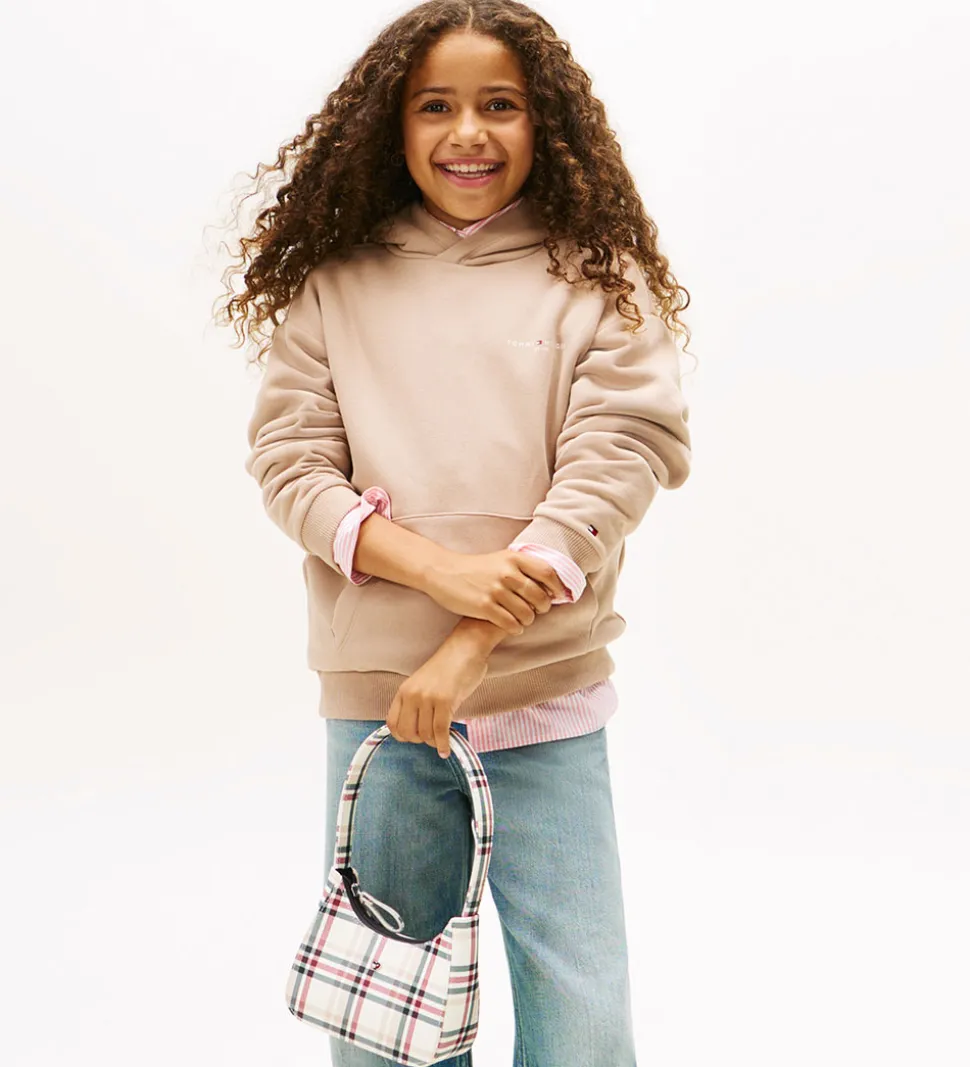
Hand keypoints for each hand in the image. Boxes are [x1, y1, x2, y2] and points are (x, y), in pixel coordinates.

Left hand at [386, 628, 490, 757]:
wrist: (465, 649)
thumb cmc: (449, 666)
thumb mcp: (424, 684)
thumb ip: (417, 703)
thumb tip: (419, 729)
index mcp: (404, 691)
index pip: (392, 723)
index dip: (402, 736)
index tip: (413, 738)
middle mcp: (412, 695)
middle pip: (407, 732)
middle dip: (419, 741)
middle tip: (431, 738)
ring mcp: (427, 698)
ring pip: (425, 734)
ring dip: (434, 742)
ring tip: (441, 740)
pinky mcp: (445, 702)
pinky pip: (440, 731)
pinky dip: (443, 744)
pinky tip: (446, 749)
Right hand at [420, 549, 568, 634]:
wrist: (444, 572)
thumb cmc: (476, 568)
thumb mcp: (500, 558)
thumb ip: (522, 567)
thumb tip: (550, 582)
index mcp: (513, 558)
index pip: (548, 572)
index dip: (557, 587)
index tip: (558, 596)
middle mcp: (507, 573)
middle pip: (540, 597)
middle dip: (543, 608)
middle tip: (538, 610)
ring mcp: (495, 590)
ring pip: (527, 614)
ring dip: (528, 620)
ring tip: (523, 619)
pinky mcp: (484, 606)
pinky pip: (511, 624)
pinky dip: (515, 628)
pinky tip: (512, 626)